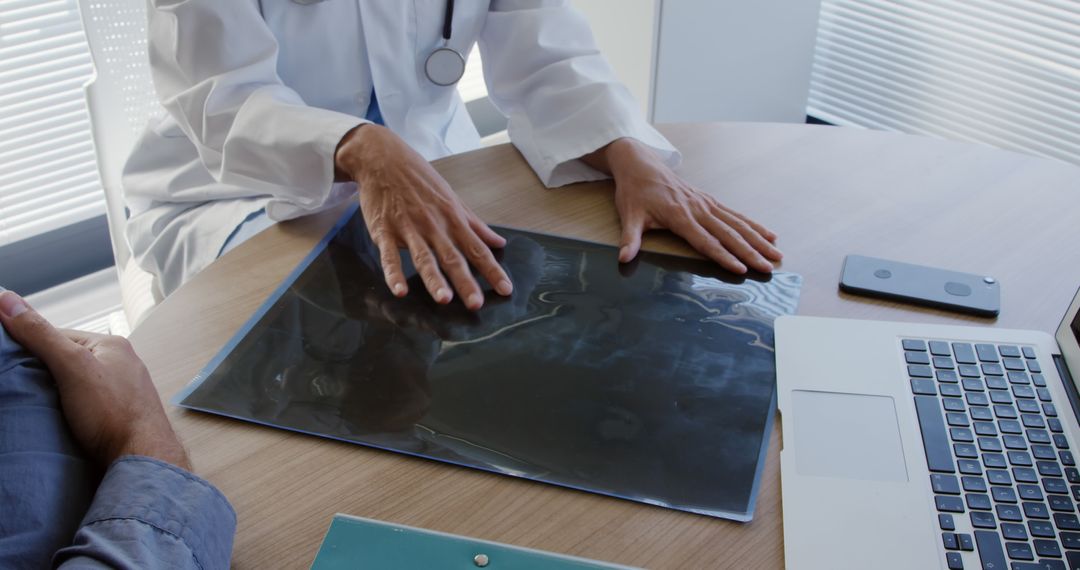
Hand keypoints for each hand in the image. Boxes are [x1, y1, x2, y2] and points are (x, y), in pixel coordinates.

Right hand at [0, 291, 189, 469]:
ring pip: (76, 383)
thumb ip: (40, 335)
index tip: (6, 359)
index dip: (30, 345)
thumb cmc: (112, 412)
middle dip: (43, 371)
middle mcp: (122, 364)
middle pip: (68, 360)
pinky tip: (58, 418)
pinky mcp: (119, 414)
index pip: (59, 335)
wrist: (142, 458)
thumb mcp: (71, 366)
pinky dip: (69, 409)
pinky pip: (86, 404)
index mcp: (112, 345)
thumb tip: (7, 300)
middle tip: (17, 385)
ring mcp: (122, 390)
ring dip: (55, 392)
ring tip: (34, 404)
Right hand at [335, 124, 512, 309]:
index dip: (492, 270)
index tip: (505, 290)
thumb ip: (475, 223)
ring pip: (424, 257)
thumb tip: (499, 242)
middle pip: (453, 257)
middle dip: (465, 281)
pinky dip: (393, 273)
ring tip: (444, 299)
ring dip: (434, 279)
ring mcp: (408, 228)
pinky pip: (388, 254)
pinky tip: (399, 290)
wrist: (383, 158)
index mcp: (452, 218)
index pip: (477, 249)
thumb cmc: (420, 178)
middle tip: (477, 304)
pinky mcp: (384, 229)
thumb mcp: (452, 198)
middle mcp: (434, 225)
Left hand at [583, 138, 782, 273]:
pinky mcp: (709, 201)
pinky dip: (753, 225)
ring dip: (758, 240)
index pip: (705, 241)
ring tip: (776, 255)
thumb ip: (630, 238)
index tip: (740, 269)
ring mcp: (706, 204)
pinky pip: (735, 215)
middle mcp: (698, 209)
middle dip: (750, 252)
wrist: (641, 165)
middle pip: (728, 234)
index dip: (723, 256)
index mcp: (679, 215)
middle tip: (768, 268)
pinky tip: (768, 235)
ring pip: (737, 224)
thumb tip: (624, 258)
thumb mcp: (629, 215)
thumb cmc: (635, 192)